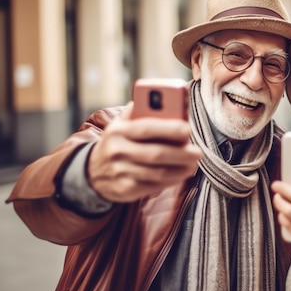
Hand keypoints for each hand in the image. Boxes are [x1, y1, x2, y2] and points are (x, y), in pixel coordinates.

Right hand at [88, 103, 202, 201]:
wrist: (92, 171)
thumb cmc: (117, 142)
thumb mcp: (121, 124)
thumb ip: (139, 111)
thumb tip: (167, 100)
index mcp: (118, 131)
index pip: (146, 128)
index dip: (169, 129)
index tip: (188, 129)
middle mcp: (117, 151)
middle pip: (155, 154)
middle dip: (181, 154)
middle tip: (198, 152)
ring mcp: (120, 172)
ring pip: (157, 173)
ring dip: (180, 170)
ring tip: (193, 164)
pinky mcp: (125, 190)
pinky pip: (154, 186)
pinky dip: (171, 180)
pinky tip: (180, 175)